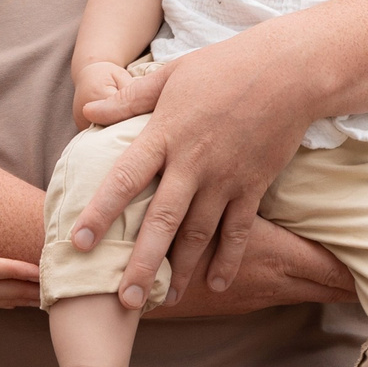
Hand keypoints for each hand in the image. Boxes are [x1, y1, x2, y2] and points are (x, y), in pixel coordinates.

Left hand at [69, 34, 327, 306]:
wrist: (289, 72)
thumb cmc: (225, 66)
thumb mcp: (171, 74)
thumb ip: (128, 99)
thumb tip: (87, 113)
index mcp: (166, 133)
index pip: (125, 179)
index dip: (100, 212)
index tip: (78, 242)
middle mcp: (194, 163)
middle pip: (162, 221)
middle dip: (142, 263)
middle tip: (124, 301)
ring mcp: (226, 178)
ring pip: (200, 234)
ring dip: (182, 270)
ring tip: (165, 300)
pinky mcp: (254, 185)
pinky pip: (239, 231)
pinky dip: (228, 260)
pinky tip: (215, 284)